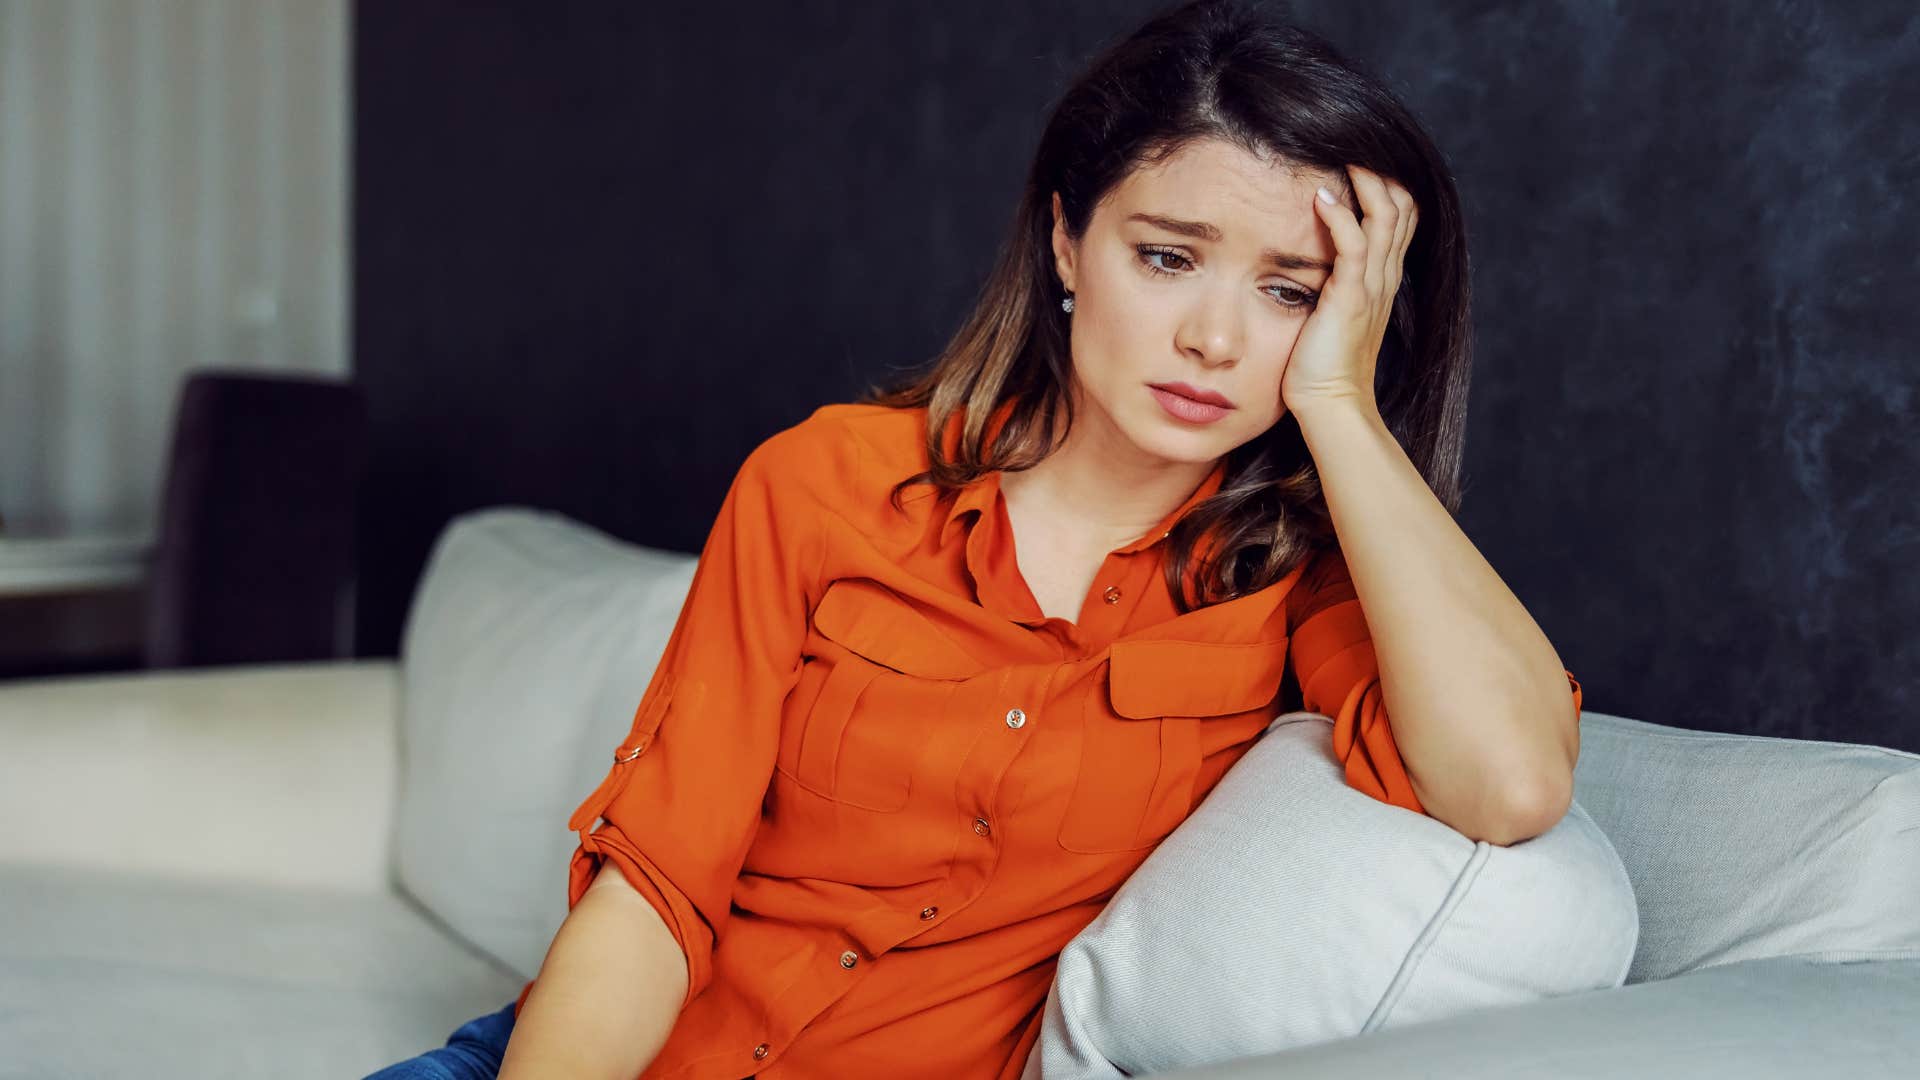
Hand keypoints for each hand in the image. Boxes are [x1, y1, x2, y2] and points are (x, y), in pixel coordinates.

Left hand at [1279, 163, 1417, 416]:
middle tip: (1352, 148)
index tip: (1358, 162)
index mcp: (1381, 281)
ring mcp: (1372, 287)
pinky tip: (1321, 197)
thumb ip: (1330, 287)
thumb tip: (1310, 265)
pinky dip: (1340, 216)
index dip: (1386, 186)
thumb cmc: (1322, 367)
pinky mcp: (1351, 298)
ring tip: (1345, 158)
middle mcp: (1384, 278)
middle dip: (1382, 173)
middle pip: (1403, 207)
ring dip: (1367, 183)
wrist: (1332, 404)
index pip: (1399, 219)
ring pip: (1386, 217)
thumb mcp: (1332, 316)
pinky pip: (1355, 245)